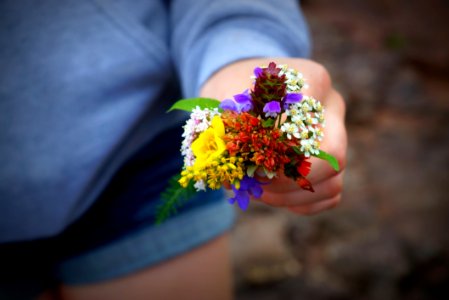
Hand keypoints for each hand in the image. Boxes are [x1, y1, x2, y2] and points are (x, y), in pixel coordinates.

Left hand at [200, 58, 346, 214]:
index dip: (279, 152)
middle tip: (255, 184)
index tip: (250, 161)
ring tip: (259, 191)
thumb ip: (229, 124)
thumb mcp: (223, 97)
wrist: (240, 87)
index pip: (308, 125)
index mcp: (310, 80)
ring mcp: (336, 133)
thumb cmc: (230, 89)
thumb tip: (231, 164)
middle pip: (333, 157)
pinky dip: (302, 203)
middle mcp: (331, 106)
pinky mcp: (329, 158)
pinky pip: (330, 193)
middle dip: (289, 181)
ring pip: (333, 180)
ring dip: (293, 196)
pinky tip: (273, 195)